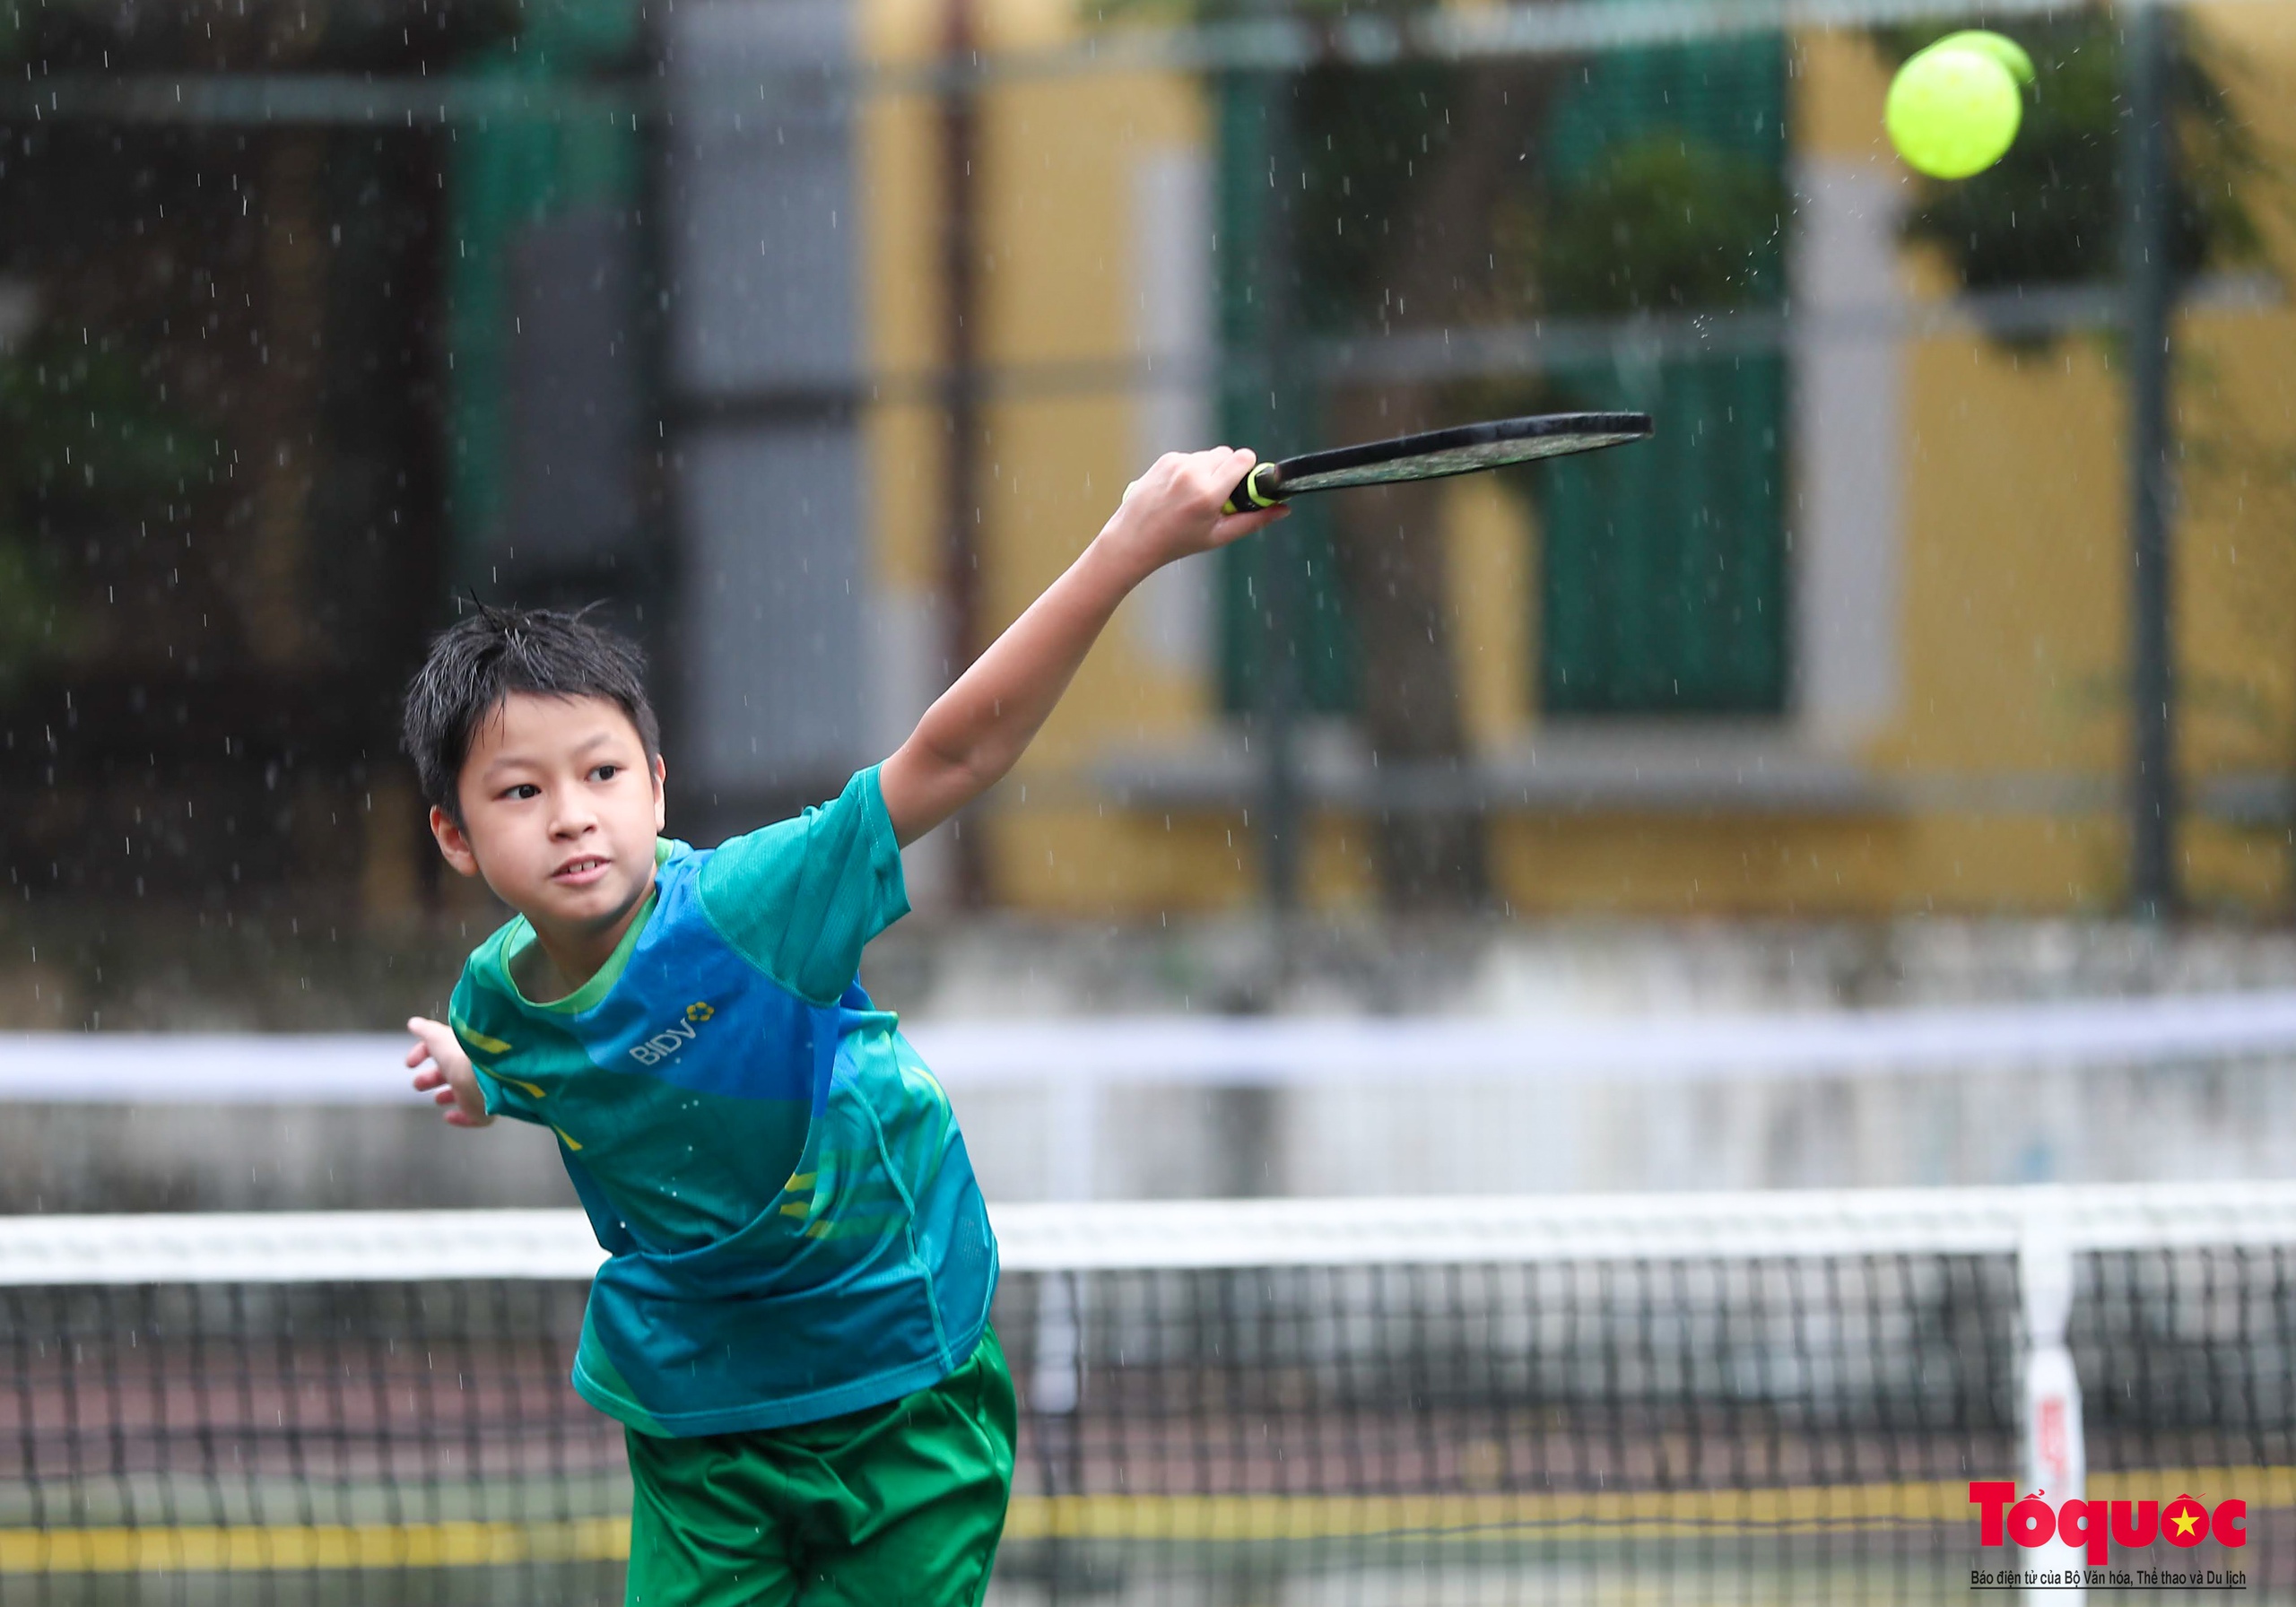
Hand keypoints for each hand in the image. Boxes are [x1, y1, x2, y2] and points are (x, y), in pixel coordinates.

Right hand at [406, 1016, 493, 1127]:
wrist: (484, 1076)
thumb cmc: (461, 1054)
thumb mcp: (438, 1036)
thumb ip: (425, 1030)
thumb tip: (414, 1023)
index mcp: (462, 1048)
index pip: (443, 1049)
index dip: (423, 1053)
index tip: (409, 1063)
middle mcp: (471, 1067)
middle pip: (452, 1072)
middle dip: (433, 1077)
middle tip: (418, 1084)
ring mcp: (479, 1088)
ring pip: (464, 1092)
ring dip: (447, 1095)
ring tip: (436, 1099)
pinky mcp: (484, 1109)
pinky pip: (473, 1116)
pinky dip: (460, 1117)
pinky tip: (449, 1116)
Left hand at [1100, 447, 1288, 577]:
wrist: (1134, 538)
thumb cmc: (1178, 542)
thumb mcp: (1219, 536)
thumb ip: (1254, 520)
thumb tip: (1283, 509)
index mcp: (1208, 494)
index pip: (1243, 458)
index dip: (1248, 469)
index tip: (1244, 484)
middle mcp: (1192, 473)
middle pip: (1227, 453)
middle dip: (1228, 471)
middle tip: (1218, 496)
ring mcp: (1176, 463)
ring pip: (1209, 455)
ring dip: (1209, 470)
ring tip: (1195, 497)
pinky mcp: (1165, 459)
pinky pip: (1191, 457)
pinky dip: (1191, 470)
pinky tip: (1179, 491)